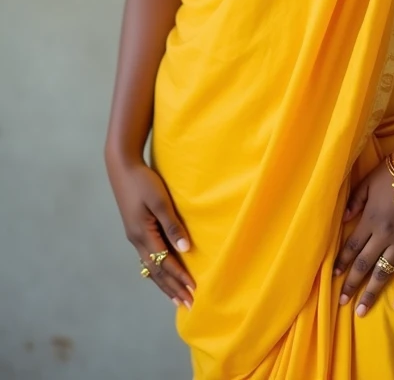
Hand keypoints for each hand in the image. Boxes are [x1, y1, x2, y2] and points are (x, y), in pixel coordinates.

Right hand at [106, 155, 194, 308]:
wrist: (122, 167)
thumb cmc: (144, 181)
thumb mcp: (160, 201)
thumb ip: (172, 225)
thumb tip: (185, 249)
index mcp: (142, 234)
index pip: (164, 262)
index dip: (179, 277)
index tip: (194, 290)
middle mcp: (136, 240)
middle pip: (156, 271)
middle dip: (172, 288)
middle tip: (187, 304)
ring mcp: (134, 236)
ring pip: (150, 267)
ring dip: (164, 284)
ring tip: (176, 298)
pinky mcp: (135, 230)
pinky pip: (147, 258)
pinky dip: (156, 272)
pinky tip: (161, 276)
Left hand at [332, 149, 393, 316]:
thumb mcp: (368, 181)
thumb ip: (354, 201)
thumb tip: (343, 220)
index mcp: (370, 219)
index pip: (351, 246)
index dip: (341, 263)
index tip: (332, 277)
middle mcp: (385, 234)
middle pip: (364, 264)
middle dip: (352, 284)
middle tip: (342, 302)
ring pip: (385, 271)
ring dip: (372, 292)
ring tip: (362, 310)